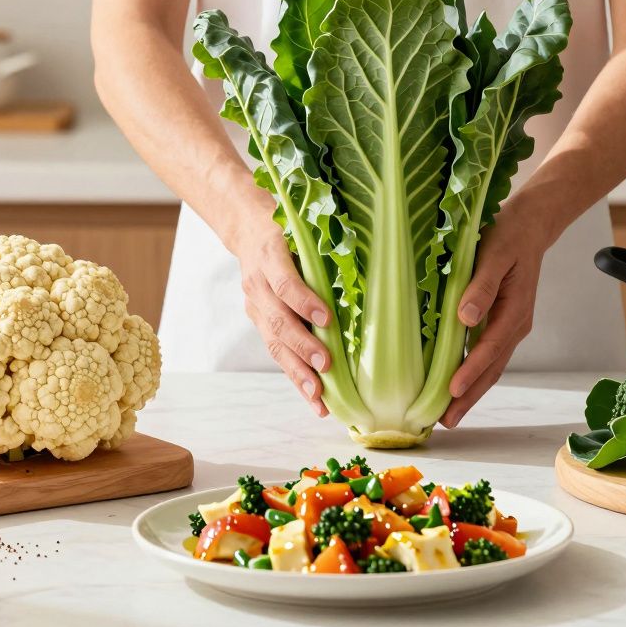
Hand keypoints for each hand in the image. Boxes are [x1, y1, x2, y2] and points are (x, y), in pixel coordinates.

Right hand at [236, 220, 332, 416]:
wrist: (248, 231)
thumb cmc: (290, 228)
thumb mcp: (303, 226)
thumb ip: (327, 242)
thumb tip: (376, 259)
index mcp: (269, 255)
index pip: (284, 283)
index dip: (303, 301)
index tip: (327, 319)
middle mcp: (257, 284)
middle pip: (277, 320)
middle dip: (302, 345)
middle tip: (325, 365)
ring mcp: (256, 307)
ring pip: (274, 344)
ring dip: (297, 372)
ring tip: (318, 396)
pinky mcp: (259, 324)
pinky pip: (278, 354)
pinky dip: (296, 378)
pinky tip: (316, 401)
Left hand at [441, 208, 547, 427]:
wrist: (531, 224)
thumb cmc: (509, 234)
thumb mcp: (494, 252)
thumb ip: (480, 285)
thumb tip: (465, 318)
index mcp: (514, 310)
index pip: (490, 348)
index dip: (470, 371)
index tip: (451, 391)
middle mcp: (516, 324)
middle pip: (493, 369)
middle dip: (470, 397)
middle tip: (447, 421)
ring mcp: (511, 326)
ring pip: (492, 366)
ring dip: (473, 391)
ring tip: (450, 415)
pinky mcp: (503, 322)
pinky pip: (489, 355)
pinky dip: (475, 373)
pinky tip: (458, 385)